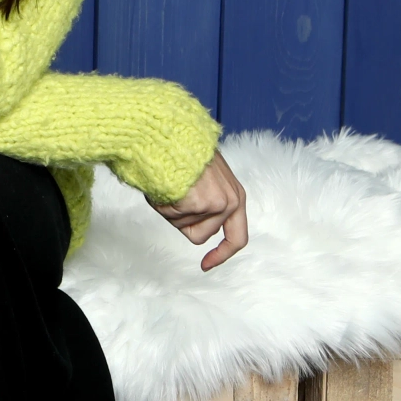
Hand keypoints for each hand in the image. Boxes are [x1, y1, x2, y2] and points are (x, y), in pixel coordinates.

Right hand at [151, 149, 248, 269]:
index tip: (206, 265)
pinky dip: (164, 204)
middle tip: (170, 199)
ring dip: (171, 210)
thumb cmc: (178, 152)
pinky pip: (174, 218)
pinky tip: (164, 184)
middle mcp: (231, 202)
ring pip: (184, 227)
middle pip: (201, 234)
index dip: (222, 254)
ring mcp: (217, 204)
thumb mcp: (203, 179)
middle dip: (181, 220)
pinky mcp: (201, 203)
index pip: (237, 237)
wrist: (167, 135)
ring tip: (169, 183)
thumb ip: (206, 202)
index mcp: (235, 196)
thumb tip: (194, 227)